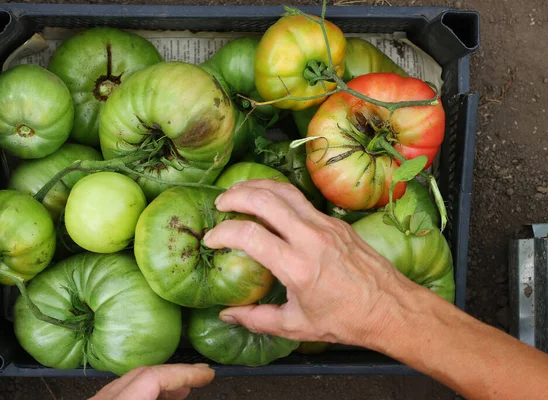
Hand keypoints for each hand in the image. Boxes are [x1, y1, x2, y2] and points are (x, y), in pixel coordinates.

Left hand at [90, 364, 214, 399]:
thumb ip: (167, 399)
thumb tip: (187, 389)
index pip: (152, 377)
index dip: (184, 372)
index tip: (206, 374)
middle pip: (141, 374)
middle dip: (175, 374)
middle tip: (199, 377)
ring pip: (129, 382)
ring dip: (160, 383)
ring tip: (182, 390)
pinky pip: (121, 393)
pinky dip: (143, 392)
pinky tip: (156, 398)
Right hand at [203, 179, 421, 346]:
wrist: (391, 308)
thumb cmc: (345, 320)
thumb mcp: (297, 326)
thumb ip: (257, 319)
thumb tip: (227, 314)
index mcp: (297, 266)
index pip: (249, 235)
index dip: (223, 232)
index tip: (211, 239)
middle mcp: (310, 238)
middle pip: (265, 199)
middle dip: (235, 196)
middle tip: (220, 204)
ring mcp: (325, 225)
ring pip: (285, 191)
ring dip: (257, 186)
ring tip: (238, 191)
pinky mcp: (335, 222)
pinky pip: (301, 199)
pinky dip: (278, 194)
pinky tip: (269, 201)